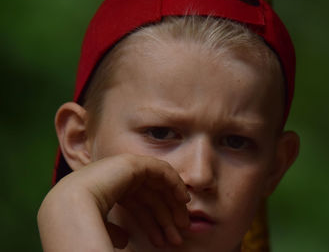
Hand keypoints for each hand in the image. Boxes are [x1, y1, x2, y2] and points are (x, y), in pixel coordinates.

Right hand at [37, 154, 190, 251]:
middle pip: (150, 197)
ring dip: (172, 205)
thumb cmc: (81, 222)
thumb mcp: (102, 228)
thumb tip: (125, 240)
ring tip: (183, 226)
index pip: (138, 207)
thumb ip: (115, 229)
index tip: (165, 240)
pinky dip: (174, 183)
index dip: (153, 224)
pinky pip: (161, 170)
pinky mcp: (133, 162)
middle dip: (165, 218)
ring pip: (158, 186)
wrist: (70, 207)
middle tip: (179, 235)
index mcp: (108, 192)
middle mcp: (117, 179)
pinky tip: (183, 200)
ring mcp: (124, 169)